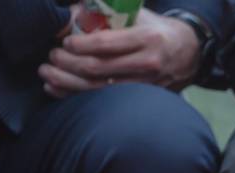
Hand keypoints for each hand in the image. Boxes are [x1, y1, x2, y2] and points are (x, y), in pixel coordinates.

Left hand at [39, 8, 199, 96]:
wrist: (187, 54)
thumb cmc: (157, 30)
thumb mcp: (140, 15)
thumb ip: (110, 11)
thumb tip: (74, 8)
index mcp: (147, 38)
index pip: (107, 44)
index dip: (81, 45)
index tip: (65, 42)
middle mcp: (146, 63)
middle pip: (98, 69)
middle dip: (68, 63)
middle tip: (51, 56)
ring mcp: (143, 85)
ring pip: (97, 89)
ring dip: (66, 82)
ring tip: (47, 73)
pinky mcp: (138, 100)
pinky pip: (100, 101)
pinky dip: (74, 96)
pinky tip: (57, 89)